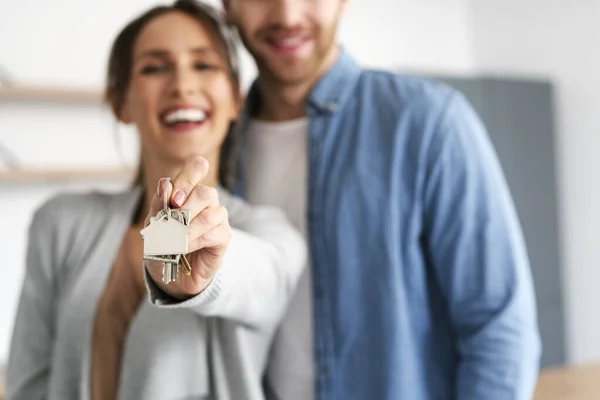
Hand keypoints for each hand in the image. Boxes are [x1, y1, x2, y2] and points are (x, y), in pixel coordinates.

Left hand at [144, 156, 231, 299]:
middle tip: (171, 223)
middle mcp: (206, 200)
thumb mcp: (152, 225)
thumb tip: (165, 186)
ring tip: (174, 241)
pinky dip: (194, 240)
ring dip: (188, 227)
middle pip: (205, 191)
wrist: (172, 275)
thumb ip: (158, 206)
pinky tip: (183, 248)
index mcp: (187, 190)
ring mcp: (217, 217)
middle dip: (186, 208)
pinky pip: (213, 232)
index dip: (188, 177)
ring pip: (211, 212)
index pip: (197, 167)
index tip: (174, 198)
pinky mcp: (224, 236)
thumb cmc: (163, 245)